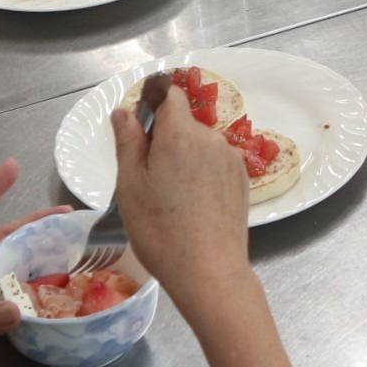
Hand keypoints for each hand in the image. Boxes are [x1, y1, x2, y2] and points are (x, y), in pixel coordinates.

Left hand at [0, 160, 68, 366]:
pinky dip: (27, 301)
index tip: (12, 166)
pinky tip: (48, 302)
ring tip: (68, 257)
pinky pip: (6, 305)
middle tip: (68, 220)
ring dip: (34, 264)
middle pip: (2, 243)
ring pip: (8, 274)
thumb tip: (20, 309)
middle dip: (32, 228)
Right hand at [108, 85, 250, 312]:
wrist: (209, 272)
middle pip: (183, 123)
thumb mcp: (130, 185)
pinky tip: (192, 205)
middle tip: (148, 179)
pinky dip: (201, 174)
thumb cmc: (160, 230)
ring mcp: (231, 159)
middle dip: (164, 140)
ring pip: (199, 145)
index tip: (139, 130)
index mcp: (181, 133)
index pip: (170, 93)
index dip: (152, 103)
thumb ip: (127, 141)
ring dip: (183, 158)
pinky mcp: (242, 180)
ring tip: (170, 198)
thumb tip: (124, 111)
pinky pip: (215, 163)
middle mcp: (211, 138)